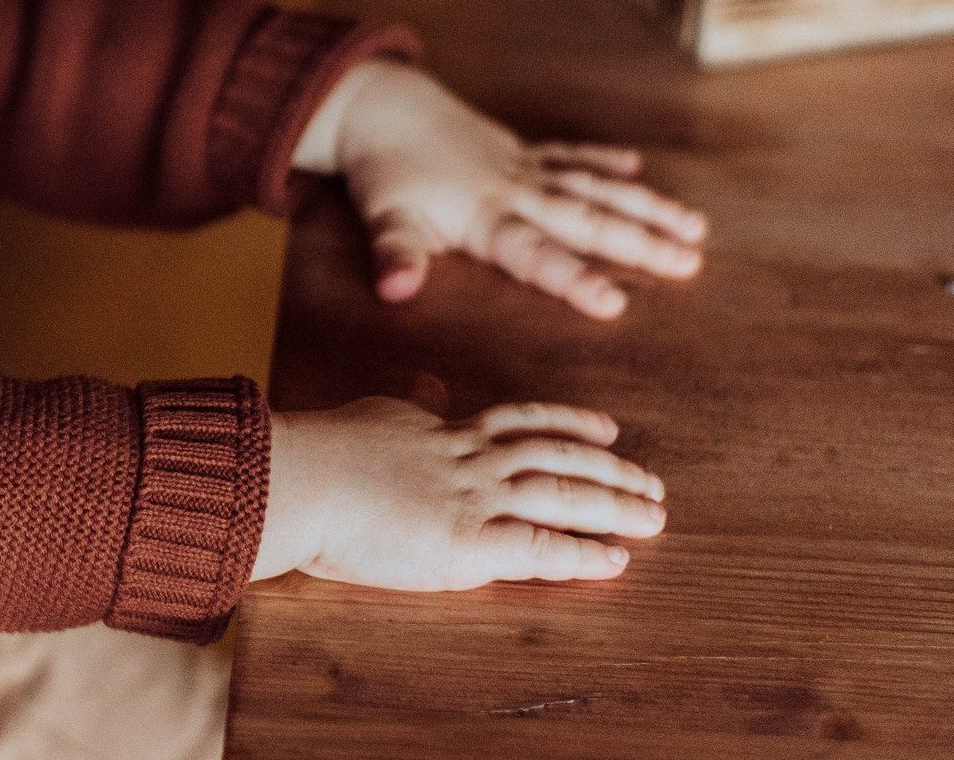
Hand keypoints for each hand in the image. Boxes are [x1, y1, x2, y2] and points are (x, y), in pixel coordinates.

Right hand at [251, 396, 665, 588]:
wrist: (299, 477)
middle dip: (611, 469)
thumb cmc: (320, 451)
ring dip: (616, 506)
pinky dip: (584, 555)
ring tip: (654, 517)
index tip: (607, 427)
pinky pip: (541, 548)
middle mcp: (470, 459)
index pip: (522, 423)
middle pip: (558, 457)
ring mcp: (474, 499)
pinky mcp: (468, 544)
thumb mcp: (374, 415)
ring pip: (563, 495)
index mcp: (445, 430)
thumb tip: (427, 393)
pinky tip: (615, 561)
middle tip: (652, 482)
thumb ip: (410, 406)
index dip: (570, 424)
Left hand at [293, 59, 705, 318]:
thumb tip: (395, 290)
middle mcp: (515, 190)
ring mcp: (523, 167)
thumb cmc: (385, 173)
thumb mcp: (384, 218)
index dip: (573, 278)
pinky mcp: (521, 151)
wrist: (381, 108)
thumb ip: (396, 255)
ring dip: (643, 205)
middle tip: (691, 264)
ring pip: (592, 187)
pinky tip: (637, 169)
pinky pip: (570, 155)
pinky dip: (602, 160)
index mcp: (484, 216)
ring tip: (694, 227)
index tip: (615, 303)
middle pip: (585, 220)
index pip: (535, 254)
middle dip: (639, 243)